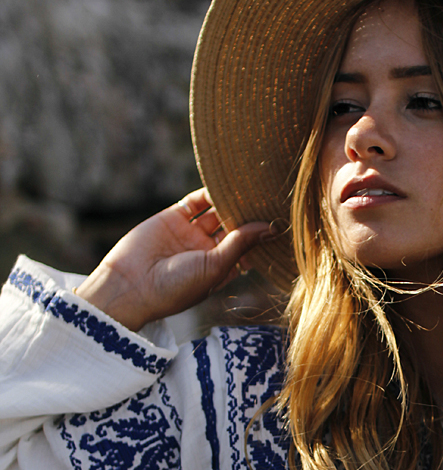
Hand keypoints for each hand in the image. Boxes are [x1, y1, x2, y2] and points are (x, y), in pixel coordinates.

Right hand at [75, 189, 279, 331]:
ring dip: (232, 200)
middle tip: (274, 195)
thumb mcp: (215, 267)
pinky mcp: (173, 218)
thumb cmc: (175, 287)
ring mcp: (191, 234)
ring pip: (218, 211)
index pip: (249, 248)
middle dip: (251, 214)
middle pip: (236, 227)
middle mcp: (208, 251)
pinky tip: (226, 181)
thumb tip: (272, 227)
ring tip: (253, 185)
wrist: (129, 286)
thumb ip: (241, 244)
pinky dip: (210, 191)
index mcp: (222, 270)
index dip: (263, 235)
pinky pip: (196, 201)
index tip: (285, 219)